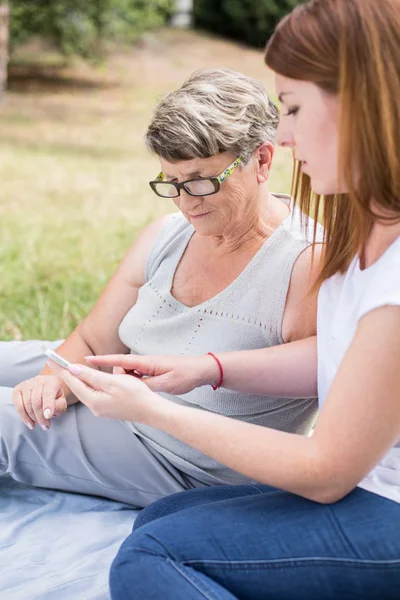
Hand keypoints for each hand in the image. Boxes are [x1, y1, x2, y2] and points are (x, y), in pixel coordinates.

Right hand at [12, 375, 67, 430]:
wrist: (47, 390)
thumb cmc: (55, 397)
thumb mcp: (62, 402)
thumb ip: (59, 407)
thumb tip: (49, 413)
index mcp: (52, 381)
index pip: (48, 393)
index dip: (48, 405)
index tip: (48, 416)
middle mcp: (38, 380)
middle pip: (36, 400)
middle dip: (40, 416)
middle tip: (45, 426)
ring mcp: (26, 384)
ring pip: (27, 403)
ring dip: (32, 417)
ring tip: (39, 424)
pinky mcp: (17, 390)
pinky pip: (17, 404)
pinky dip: (23, 416)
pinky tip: (29, 422)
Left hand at [49, 362, 158, 422]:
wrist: (152, 411)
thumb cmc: (135, 395)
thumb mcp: (112, 382)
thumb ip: (91, 376)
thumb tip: (72, 369)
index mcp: (93, 400)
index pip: (73, 382)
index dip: (62, 370)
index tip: (52, 360)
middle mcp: (94, 407)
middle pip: (78, 387)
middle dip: (68, 375)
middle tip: (58, 363)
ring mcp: (101, 409)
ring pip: (86, 391)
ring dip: (79, 379)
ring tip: (70, 369)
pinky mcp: (108, 408)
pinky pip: (94, 394)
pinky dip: (89, 385)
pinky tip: (89, 379)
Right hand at [84, 353, 219, 394]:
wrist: (201, 370)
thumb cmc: (185, 375)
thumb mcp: (166, 383)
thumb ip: (147, 384)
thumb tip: (130, 385)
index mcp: (146, 362)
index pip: (119, 360)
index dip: (102, 360)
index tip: (86, 360)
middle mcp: (145, 363)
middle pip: (121, 369)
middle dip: (116, 377)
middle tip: (123, 386)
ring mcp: (149, 368)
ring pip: (129, 375)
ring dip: (129, 383)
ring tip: (143, 391)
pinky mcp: (153, 373)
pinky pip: (137, 378)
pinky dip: (136, 384)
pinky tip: (144, 392)